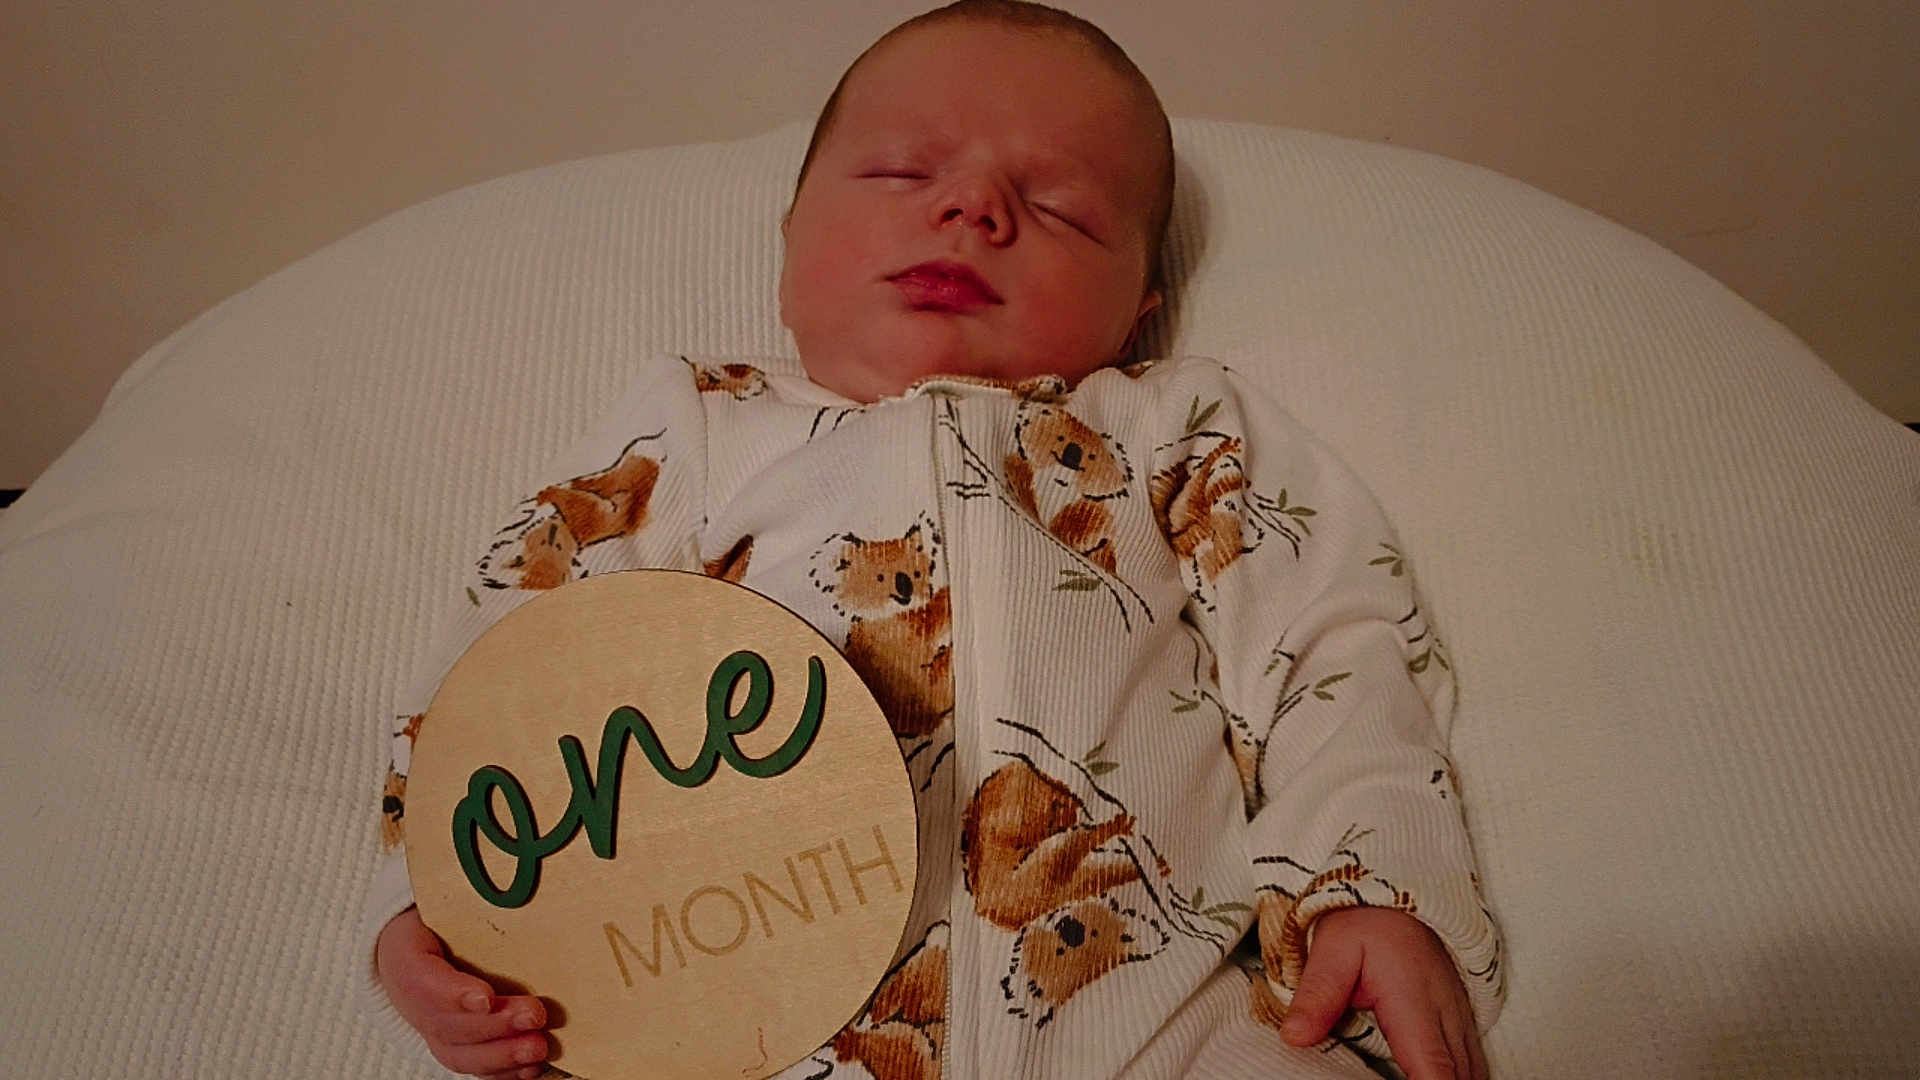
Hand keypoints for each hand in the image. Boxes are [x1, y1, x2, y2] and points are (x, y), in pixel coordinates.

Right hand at [375, 907, 551, 1079]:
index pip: (422, 980)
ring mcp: (432, 1027)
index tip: (486, 997)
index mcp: (405, 955)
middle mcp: (412, 1000)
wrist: (415, 939)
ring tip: (538, 1048)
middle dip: (494, 1026)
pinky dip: (503, 1072)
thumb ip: (467, 894)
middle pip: (447, 1024)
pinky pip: (474, 1067)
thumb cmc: (439, 914)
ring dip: (501, 1056)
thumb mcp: (443, 895)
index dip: (453, 994)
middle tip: (535, 1015)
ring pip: (459, 1054)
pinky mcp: (455, 1044)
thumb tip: (517, 870)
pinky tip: (532, 1067)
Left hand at [1279, 906, 1486, 1079]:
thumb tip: (1294, 1037)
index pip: (1434, 1069)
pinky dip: (1458, 1076)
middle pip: (1459, 1078)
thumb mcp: (1333, 948)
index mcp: (1414, 1004)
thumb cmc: (1365, 918)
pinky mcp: (1458, 1016)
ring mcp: (1457, 1016)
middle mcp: (1445, 1015)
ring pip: (1471, 1072)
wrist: (1400, 889)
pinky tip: (1434, 1077)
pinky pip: (1471, 1060)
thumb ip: (1318, 994)